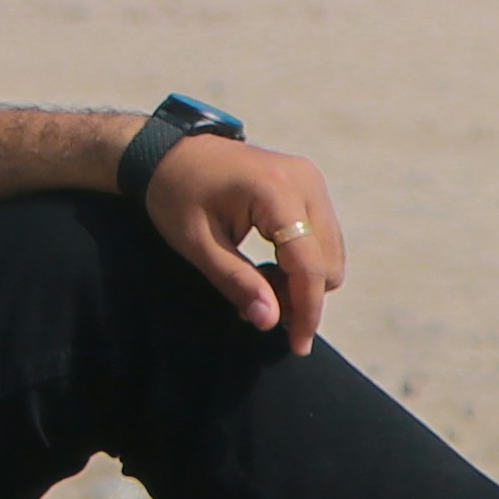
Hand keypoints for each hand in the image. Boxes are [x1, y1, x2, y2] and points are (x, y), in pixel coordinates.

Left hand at [146, 132, 345, 354]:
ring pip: (330, 252)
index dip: (306, 311)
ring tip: (258, 285)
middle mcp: (304, 180)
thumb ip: (237, 282)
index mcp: (275, 191)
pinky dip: (302, 262)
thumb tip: (271, 321)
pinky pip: (322, 237)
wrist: (168, 152)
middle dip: (301, 297)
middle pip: (328, 262)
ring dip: (303, 281)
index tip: (297, 347)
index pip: (308, 264)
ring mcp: (310, 179)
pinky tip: (268, 267)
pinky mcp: (308, 183)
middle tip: (258, 308)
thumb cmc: (175, 195)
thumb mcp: (197, 245)